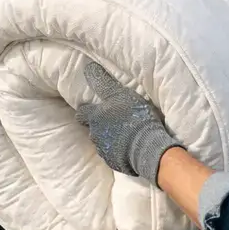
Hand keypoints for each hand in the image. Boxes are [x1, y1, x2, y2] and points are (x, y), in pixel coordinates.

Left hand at [74, 61, 182, 182]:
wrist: (147, 146)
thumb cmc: (134, 117)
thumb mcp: (120, 94)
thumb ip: (103, 83)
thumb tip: (88, 67)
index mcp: (95, 118)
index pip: (81, 113)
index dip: (85, 110)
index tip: (91, 108)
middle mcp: (95, 135)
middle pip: (90, 129)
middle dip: (96, 125)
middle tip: (110, 121)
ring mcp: (104, 150)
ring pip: (101, 142)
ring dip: (108, 138)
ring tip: (123, 133)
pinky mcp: (114, 162)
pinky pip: (112, 154)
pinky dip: (118, 150)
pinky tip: (128, 146)